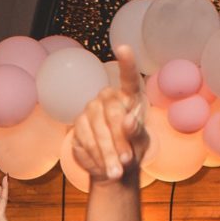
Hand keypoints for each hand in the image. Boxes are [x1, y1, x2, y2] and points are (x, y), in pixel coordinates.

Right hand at [70, 45, 148, 182]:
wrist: (114, 169)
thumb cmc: (132, 150)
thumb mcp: (140, 143)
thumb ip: (136, 132)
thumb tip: (128, 121)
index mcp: (129, 98)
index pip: (129, 78)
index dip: (127, 64)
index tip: (123, 48)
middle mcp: (108, 98)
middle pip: (112, 112)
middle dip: (119, 140)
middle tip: (126, 162)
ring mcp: (91, 110)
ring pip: (97, 128)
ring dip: (107, 152)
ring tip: (117, 172)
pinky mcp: (78, 125)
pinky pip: (85, 139)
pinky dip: (95, 155)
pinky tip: (103, 166)